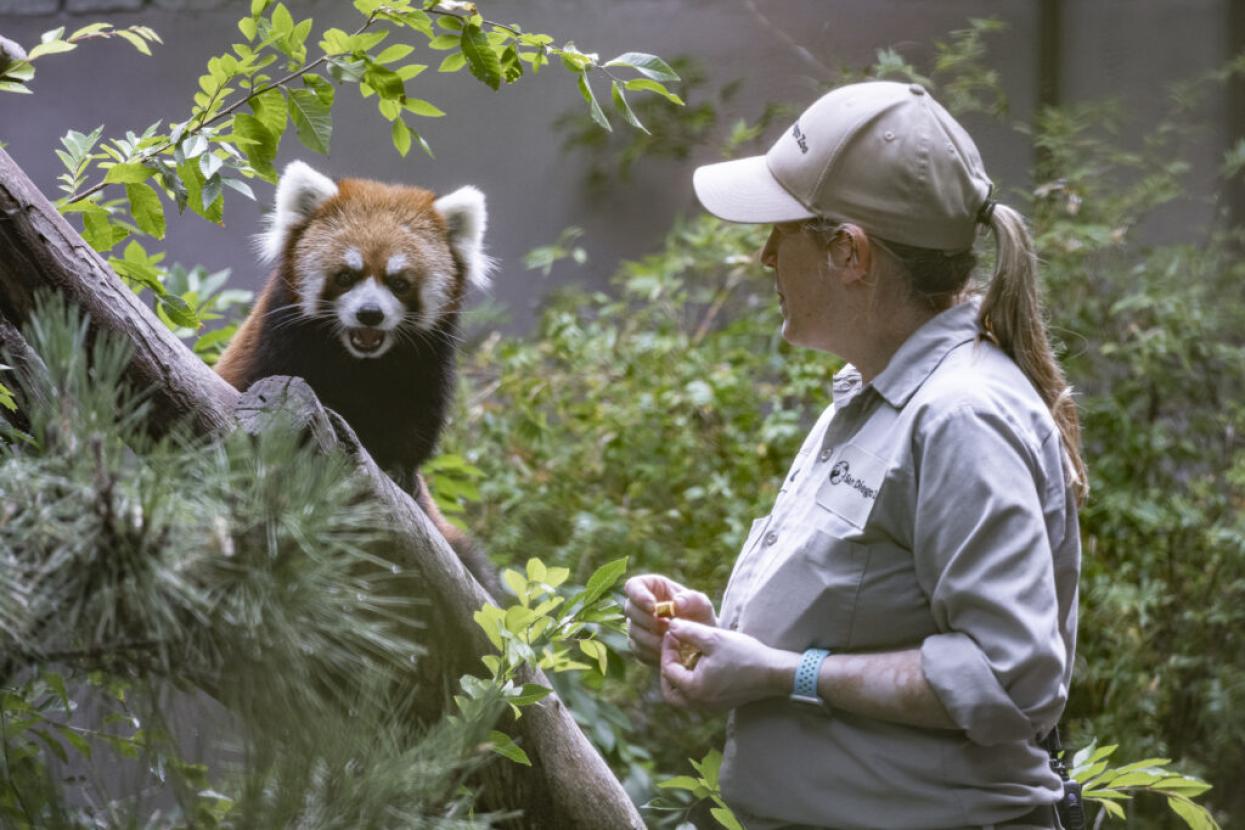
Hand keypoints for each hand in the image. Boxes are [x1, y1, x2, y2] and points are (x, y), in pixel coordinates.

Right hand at [623, 574, 715, 665]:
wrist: (700, 641)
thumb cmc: (700, 616)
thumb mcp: (702, 605)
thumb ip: (692, 599)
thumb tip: (675, 603)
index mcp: (651, 587)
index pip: (633, 586)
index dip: (639, 596)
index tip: (653, 608)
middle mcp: (639, 605)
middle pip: (630, 609)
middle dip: (649, 620)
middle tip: (669, 627)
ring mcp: (636, 625)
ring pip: (633, 631)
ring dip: (652, 637)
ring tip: (673, 640)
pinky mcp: (638, 645)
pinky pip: (638, 649)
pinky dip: (653, 651)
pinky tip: (668, 651)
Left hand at [660, 619, 794, 711]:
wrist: (773, 673)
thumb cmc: (744, 655)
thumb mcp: (713, 637)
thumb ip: (688, 631)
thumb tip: (671, 625)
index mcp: (694, 689)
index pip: (668, 670)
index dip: (667, 649)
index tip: (673, 633)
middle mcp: (700, 703)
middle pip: (670, 693)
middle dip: (668, 671)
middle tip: (673, 651)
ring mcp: (711, 707)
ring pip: (683, 697)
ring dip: (679, 679)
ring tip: (686, 658)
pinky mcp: (721, 705)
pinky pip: (697, 698)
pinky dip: (692, 684)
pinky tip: (701, 665)